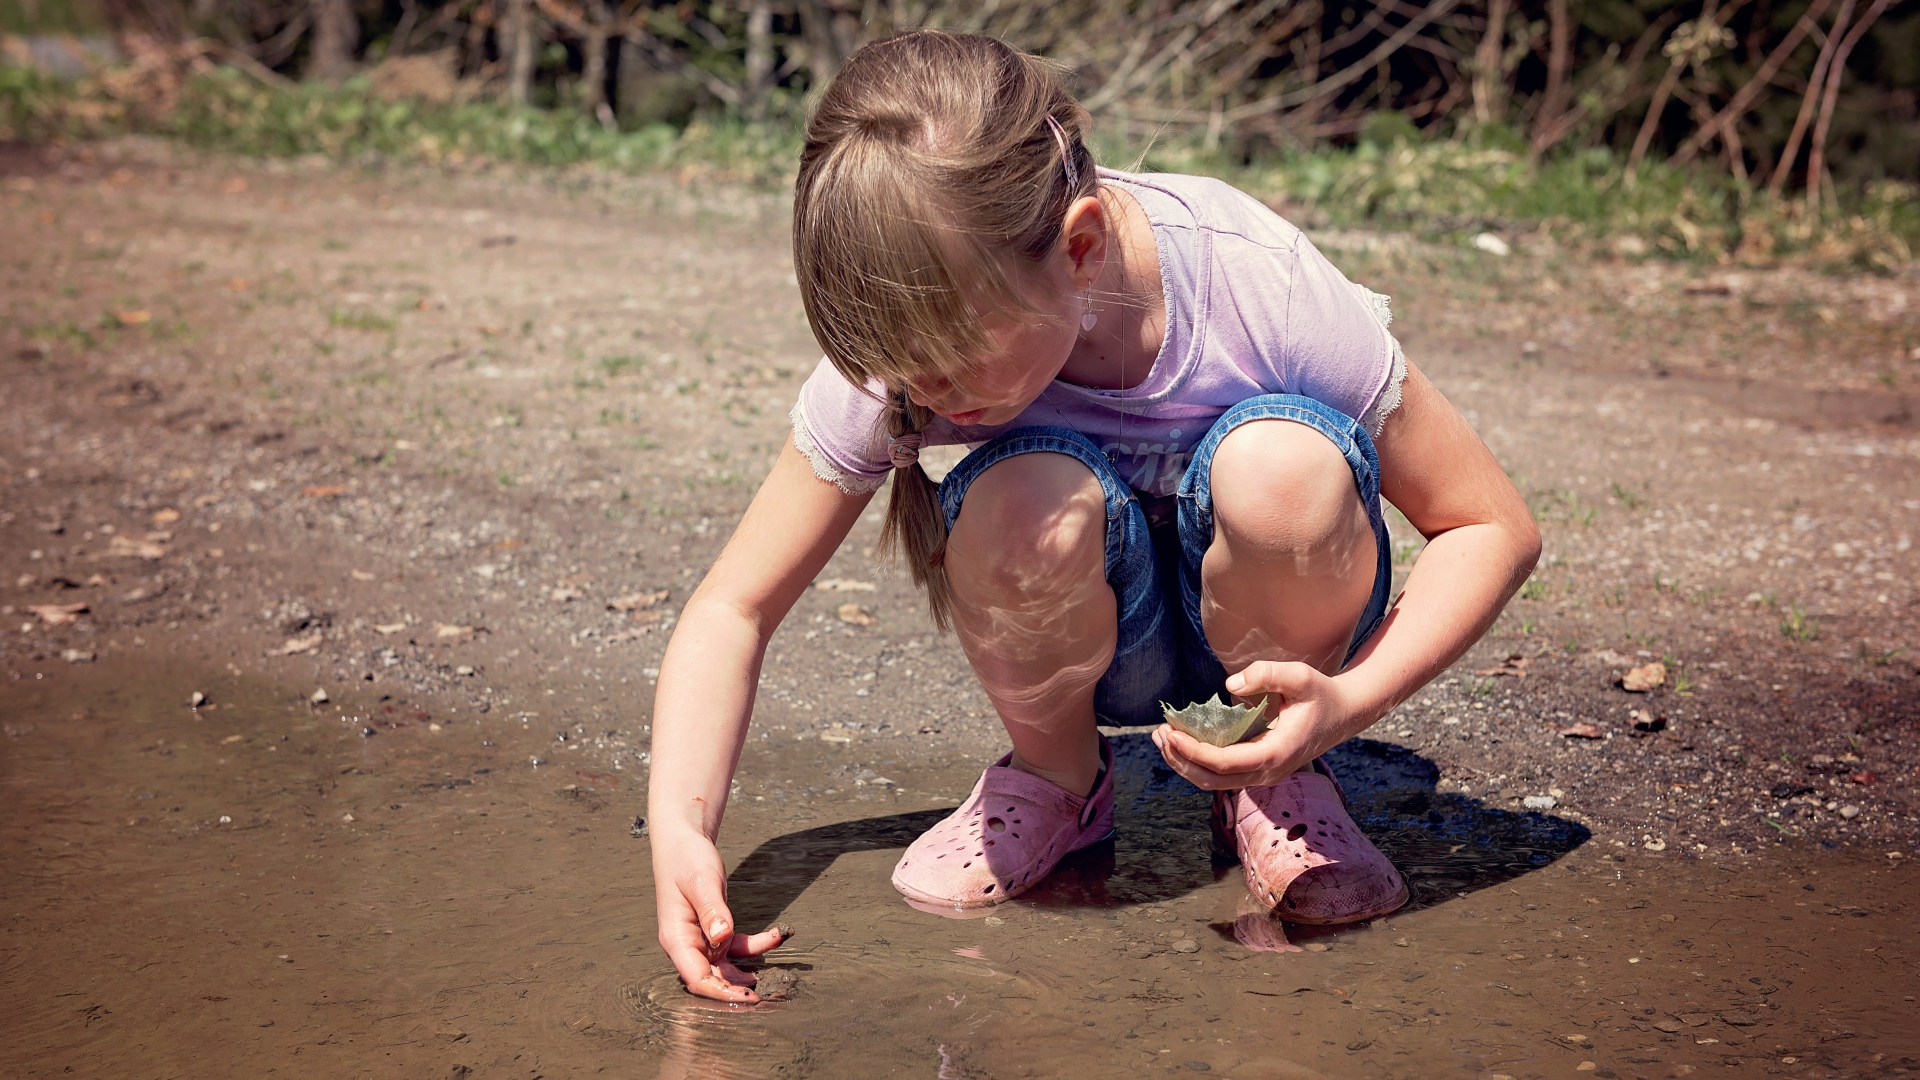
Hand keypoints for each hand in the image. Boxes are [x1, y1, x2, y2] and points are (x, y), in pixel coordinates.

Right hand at [653, 830, 791, 1001]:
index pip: (697, 977)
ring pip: (725, 966)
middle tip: (768, 996)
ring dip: (748, 970)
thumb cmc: (686, 859)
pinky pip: (735, 946)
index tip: (748, 996)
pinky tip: (776, 935)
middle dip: (737, 990)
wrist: (683, 843)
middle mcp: (686, 944)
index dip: (721, 992)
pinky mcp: (713, 930)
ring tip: (776, 973)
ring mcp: (700, 939)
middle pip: (711, 979)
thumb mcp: (701, 881)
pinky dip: (755, 944)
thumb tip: (722, 936)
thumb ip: (712, 909)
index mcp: (676, 937)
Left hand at [1151, 661, 1361, 789]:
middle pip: (1212, 780)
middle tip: (1158, 733)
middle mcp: (1268, 772)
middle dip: (1180, 760)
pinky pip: (1222, 774)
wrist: (1345, 714)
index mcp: (1276, 754)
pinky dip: (1197, 762)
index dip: (1192, 751)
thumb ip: (1267, 674)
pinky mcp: (1259, 769)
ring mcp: (1264, 774)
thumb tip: (1229, 686)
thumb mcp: (1300, 676)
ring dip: (1184, 763)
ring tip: (1162, 737)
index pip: (1224, 763)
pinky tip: (1182, 741)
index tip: (1170, 732)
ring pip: (1214, 782)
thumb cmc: (1321, 693)